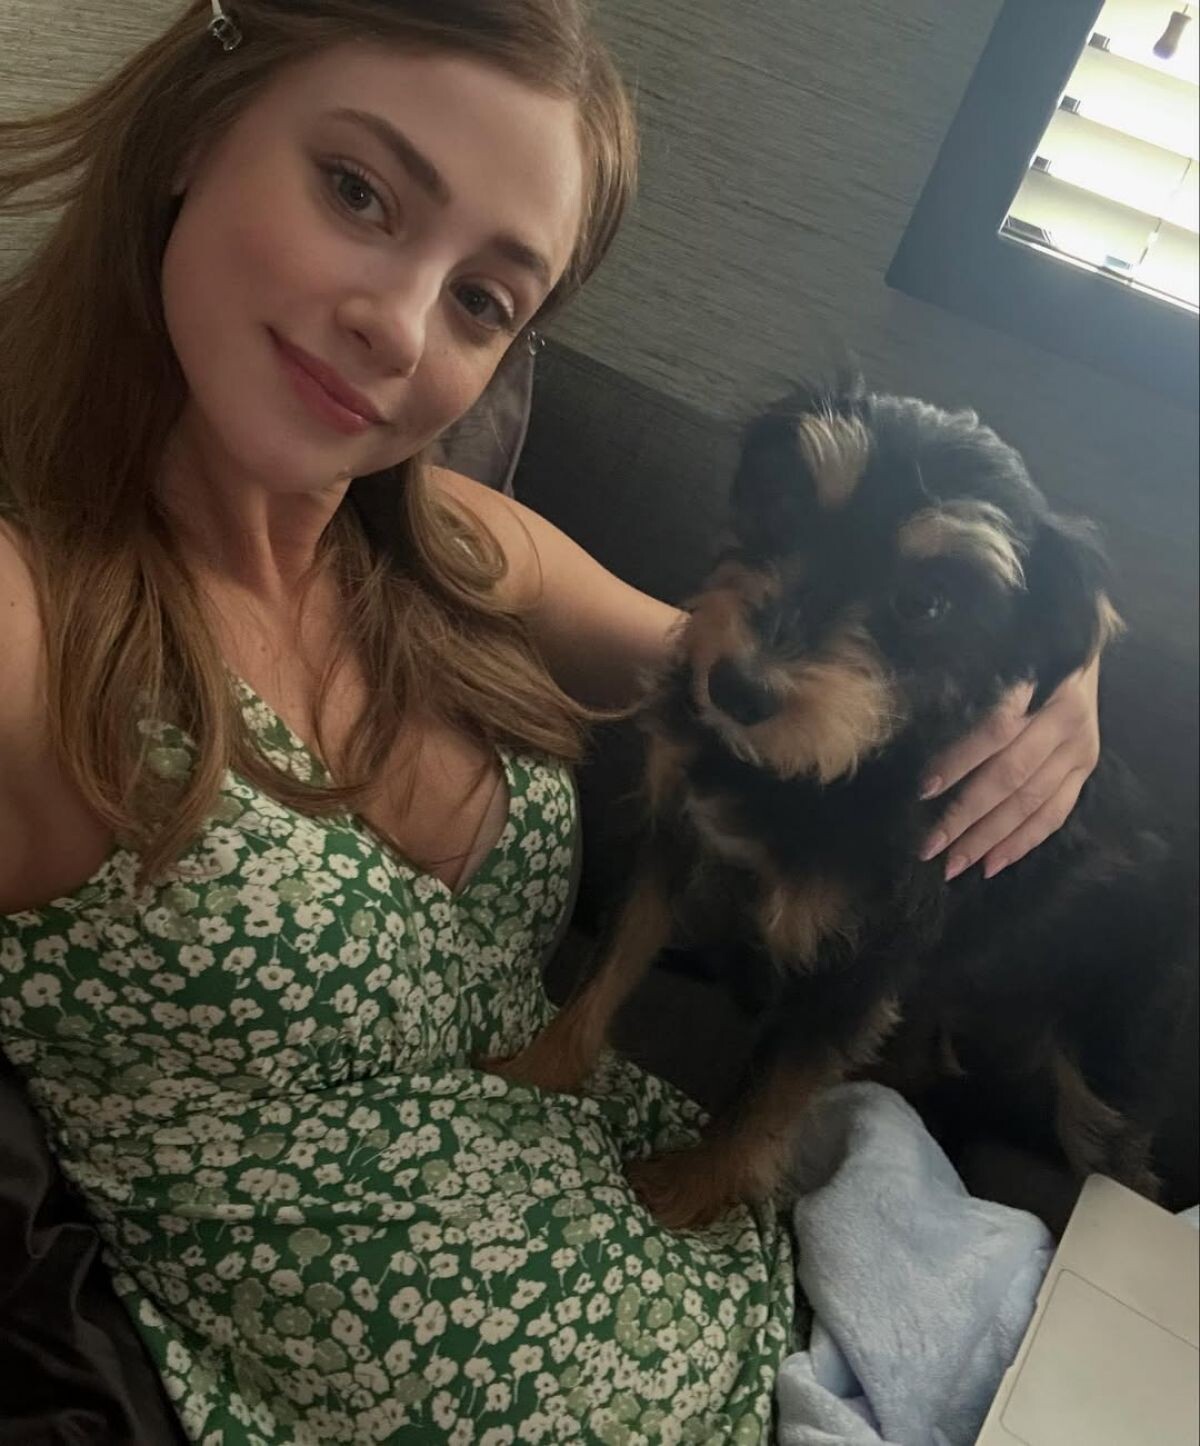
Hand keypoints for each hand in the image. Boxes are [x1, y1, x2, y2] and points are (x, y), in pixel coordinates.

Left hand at [920, 656, 1100, 880]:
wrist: (1082, 631)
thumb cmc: (1023, 643)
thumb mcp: (1000, 652)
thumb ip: (970, 685)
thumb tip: (916, 721)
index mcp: (1044, 686)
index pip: (995, 731)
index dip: (959, 761)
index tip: (923, 789)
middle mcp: (1067, 722)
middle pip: (1011, 777)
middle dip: (966, 815)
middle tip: (929, 846)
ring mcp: (1081, 750)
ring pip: (1032, 803)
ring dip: (989, 838)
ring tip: (954, 864)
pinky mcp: (1086, 769)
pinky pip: (1055, 814)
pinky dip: (1023, 842)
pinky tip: (993, 864)